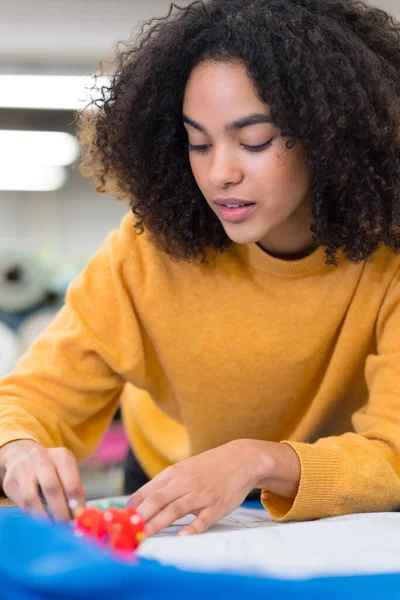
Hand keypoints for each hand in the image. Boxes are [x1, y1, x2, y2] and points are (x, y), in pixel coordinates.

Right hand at [0, 440, 84, 519]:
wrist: (24, 458)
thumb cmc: (53, 470)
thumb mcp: (67, 473)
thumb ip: (74, 492)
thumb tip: (80, 515)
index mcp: (62, 455)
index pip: (72, 484)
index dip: (75, 505)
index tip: (78, 520)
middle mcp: (41, 457)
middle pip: (52, 489)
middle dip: (60, 512)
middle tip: (65, 526)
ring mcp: (23, 468)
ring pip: (32, 498)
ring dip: (44, 517)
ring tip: (53, 525)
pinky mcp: (9, 481)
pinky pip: (21, 504)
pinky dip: (33, 515)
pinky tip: (41, 519)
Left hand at [127, 439, 267, 536]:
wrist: (241, 459)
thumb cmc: (209, 466)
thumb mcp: (185, 468)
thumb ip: (165, 483)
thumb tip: (138, 501)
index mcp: (176, 473)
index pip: (149, 489)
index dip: (134, 505)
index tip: (120, 518)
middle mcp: (186, 483)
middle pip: (158, 499)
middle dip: (141, 515)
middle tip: (127, 529)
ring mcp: (202, 495)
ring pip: (175, 509)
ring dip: (157, 523)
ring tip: (143, 535)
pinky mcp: (217, 506)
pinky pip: (203, 519)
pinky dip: (192, 528)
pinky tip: (181, 536)